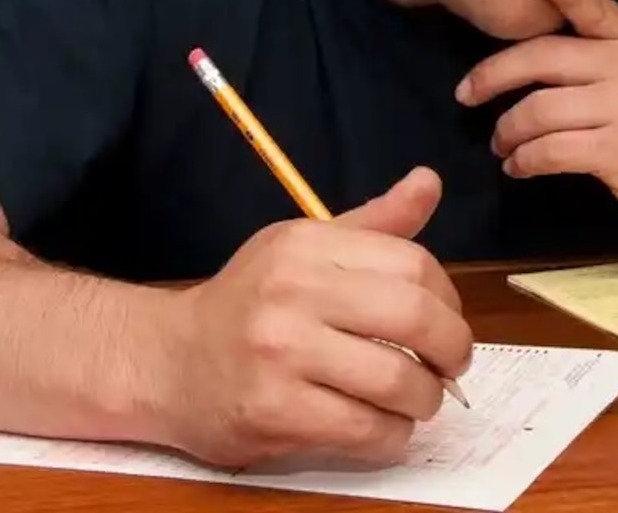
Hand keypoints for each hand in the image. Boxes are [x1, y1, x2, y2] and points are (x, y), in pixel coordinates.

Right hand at [158, 167, 473, 468]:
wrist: (165, 362)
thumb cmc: (248, 304)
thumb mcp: (303, 248)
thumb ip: (373, 225)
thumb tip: (430, 181)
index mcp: (305, 245)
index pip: (412, 262)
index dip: (447, 298)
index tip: (446, 320)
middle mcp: (292, 292)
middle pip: (413, 318)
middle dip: (452, 349)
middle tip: (451, 366)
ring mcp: (281, 354)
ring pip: (397, 382)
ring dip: (425, 400)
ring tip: (419, 400)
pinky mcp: (274, 412)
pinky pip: (365, 430)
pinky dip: (391, 436)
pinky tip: (384, 428)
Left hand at [455, 0, 617, 229]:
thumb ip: (601, 36)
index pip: (593, 7)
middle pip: (541, 60)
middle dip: (492, 78)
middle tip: (467, 95)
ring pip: (538, 111)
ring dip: (507, 132)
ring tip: (501, 144)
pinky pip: (550, 151)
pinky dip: (524, 160)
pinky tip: (519, 166)